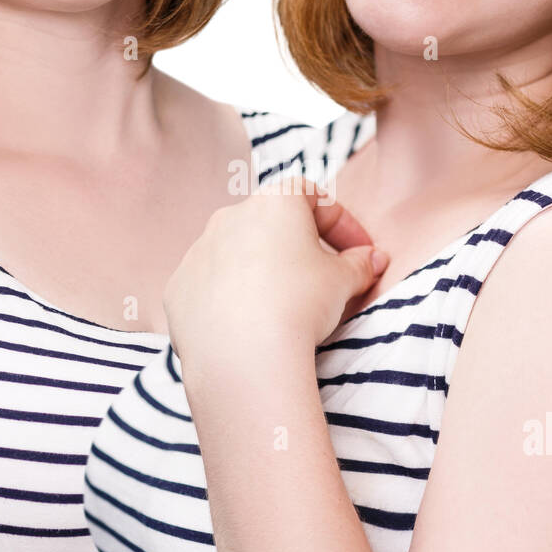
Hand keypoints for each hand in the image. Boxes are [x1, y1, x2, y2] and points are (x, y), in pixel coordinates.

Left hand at [163, 180, 388, 365]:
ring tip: (283, 307)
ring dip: (261, 272)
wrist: (243, 355)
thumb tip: (373, 259)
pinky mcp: (178, 288)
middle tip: (322, 280)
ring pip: (237, 254)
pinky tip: (248, 326)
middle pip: (271, 224)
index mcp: (273, 203)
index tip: (359, 253)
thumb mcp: (343, 282)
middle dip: (298, 247)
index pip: (313, 196)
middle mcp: (229, 217)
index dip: (341, 223)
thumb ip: (359, 264)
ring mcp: (197, 252)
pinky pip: (210, 286)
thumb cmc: (300, 305)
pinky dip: (230, 298)